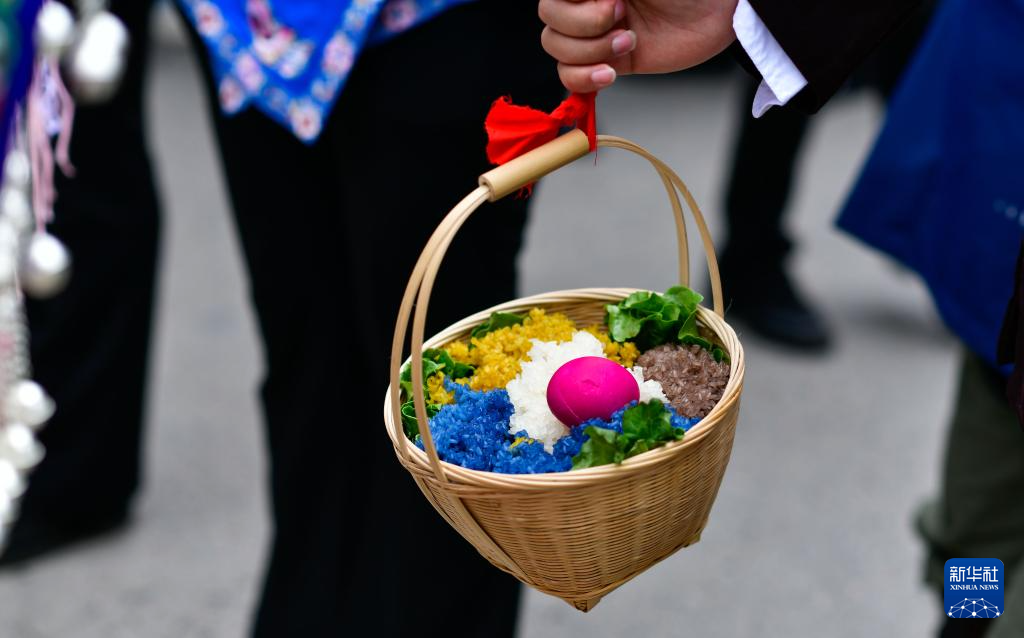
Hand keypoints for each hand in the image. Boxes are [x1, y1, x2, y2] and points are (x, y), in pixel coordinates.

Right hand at [539, 0, 739, 91]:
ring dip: (591, 53)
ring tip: (629, 42)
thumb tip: (590, 0)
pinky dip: (586, 80)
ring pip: (559, 53)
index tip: (611, 0)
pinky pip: (573, 79)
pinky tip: (611, 73)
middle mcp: (587, 6)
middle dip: (584, 27)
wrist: (719, 11)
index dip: (574, 7)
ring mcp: (596, 36)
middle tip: (623, 17)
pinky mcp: (610, 63)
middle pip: (550, 26)